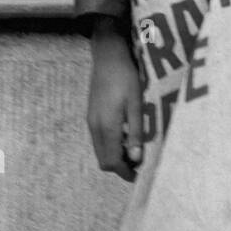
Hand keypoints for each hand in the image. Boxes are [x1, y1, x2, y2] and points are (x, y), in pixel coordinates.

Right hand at [87, 20, 143, 182]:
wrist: (107, 56)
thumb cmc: (126, 78)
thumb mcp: (136, 104)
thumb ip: (135, 132)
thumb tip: (136, 158)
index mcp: (106, 127)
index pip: (112, 162)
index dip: (124, 172)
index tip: (139, 174)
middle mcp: (95, 128)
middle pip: (103, 160)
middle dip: (119, 166)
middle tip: (138, 163)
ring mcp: (91, 121)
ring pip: (101, 150)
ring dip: (115, 155)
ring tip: (134, 149)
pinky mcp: (92, 114)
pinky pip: (99, 139)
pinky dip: (110, 144)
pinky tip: (125, 134)